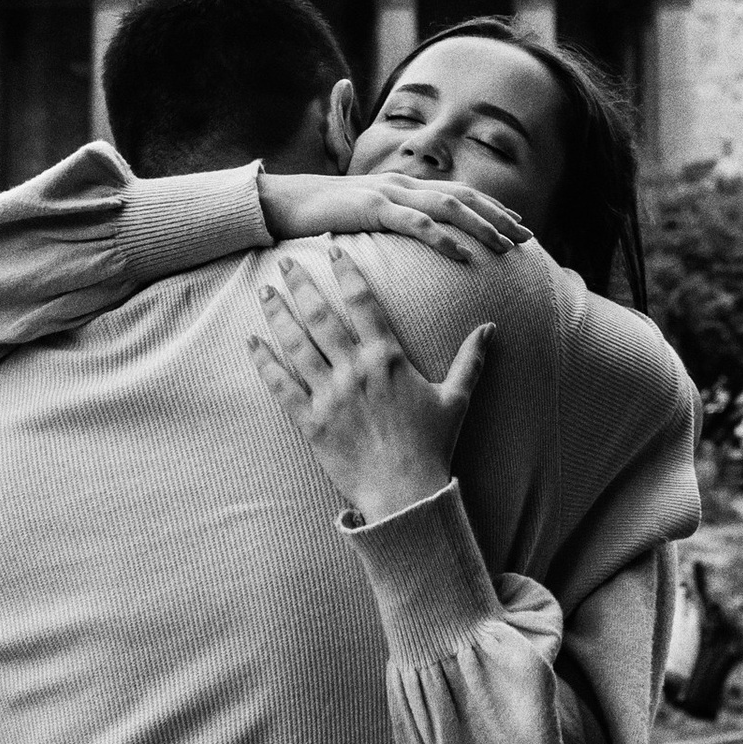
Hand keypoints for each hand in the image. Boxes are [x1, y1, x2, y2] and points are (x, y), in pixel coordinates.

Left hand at [246, 251, 491, 522]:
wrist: (406, 494)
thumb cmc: (433, 447)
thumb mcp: (456, 399)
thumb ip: (470, 360)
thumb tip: (490, 328)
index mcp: (388, 358)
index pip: (362, 302)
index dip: (346, 271)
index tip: (331, 249)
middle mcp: (355, 370)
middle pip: (321, 316)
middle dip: (301, 284)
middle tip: (283, 262)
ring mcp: (330, 396)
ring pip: (296, 345)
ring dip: (277, 315)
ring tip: (264, 291)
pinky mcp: (310, 423)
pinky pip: (281, 387)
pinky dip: (264, 363)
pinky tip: (252, 343)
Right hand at [255, 168, 527, 266]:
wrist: (285, 204)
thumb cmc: (326, 216)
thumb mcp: (368, 219)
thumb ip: (394, 223)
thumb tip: (417, 241)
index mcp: (405, 188)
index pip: (460, 193)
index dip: (492, 207)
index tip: (519, 225)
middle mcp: (403, 185)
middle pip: (464, 196)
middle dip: (498, 216)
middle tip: (527, 237)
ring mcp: (389, 194)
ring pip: (448, 207)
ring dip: (480, 226)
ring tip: (505, 246)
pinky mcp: (372, 208)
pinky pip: (415, 223)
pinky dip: (443, 238)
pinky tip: (463, 255)